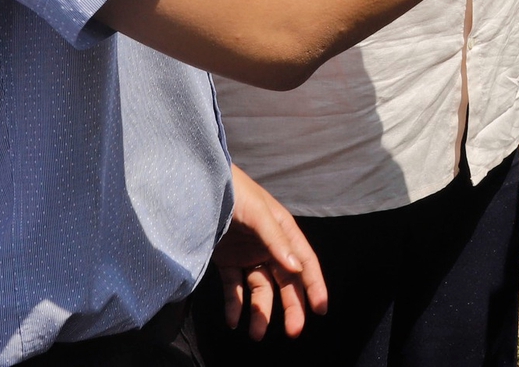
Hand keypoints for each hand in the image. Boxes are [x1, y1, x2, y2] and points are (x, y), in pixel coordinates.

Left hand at [213, 166, 326, 339]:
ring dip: (260, 312)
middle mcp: (269, 246)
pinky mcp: (226, 261)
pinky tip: (233, 321)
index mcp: (284, 231)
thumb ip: (276, 241)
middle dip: (290, 306)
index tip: (320, 309)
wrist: (197, 185)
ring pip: (260, 289)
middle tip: (293, 332)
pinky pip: (234, 288)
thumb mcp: (258, 213)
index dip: (314, 285)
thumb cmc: (233, 191)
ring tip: (255, 334)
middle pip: (285, 281)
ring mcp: (247, 255)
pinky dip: (234, 305)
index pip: (304, 262)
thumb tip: (297, 268)